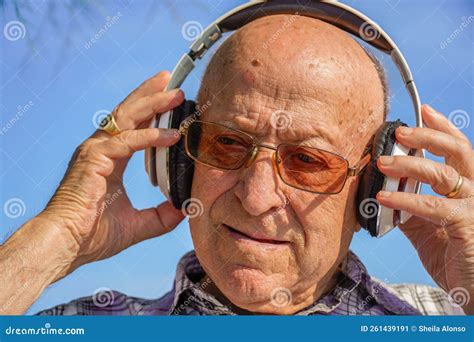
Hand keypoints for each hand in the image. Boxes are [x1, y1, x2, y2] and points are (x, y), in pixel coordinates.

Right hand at [41, 70, 185, 272]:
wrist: (67, 245)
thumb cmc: (94, 235)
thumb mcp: (138, 224)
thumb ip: (161, 216)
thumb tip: (185, 210)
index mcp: (110, 159)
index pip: (133, 126)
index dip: (151, 111)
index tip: (172, 102)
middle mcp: (101, 149)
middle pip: (129, 112)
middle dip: (153, 96)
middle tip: (176, 85)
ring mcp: (95, 150)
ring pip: (127, 117)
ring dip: (153, 103)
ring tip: (176, 94)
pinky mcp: (94, 158)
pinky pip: (128, 141)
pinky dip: (151, 136)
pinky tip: (172, 136)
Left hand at [375, 104, 473, 313]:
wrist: (472, 291)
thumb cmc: (452, 256)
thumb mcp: (425, 227)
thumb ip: (409, 206)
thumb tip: (382, 190)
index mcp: (466, 188)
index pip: (458, 150)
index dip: (442, 128)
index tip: (423, 111)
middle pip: (458, 151)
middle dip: (427, 136)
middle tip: (399, 132)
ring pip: (444, 174)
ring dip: (410, 165)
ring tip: (382, 163)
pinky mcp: (467, 226)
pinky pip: (432, 206)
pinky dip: (404, 201)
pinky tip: (383, 199)